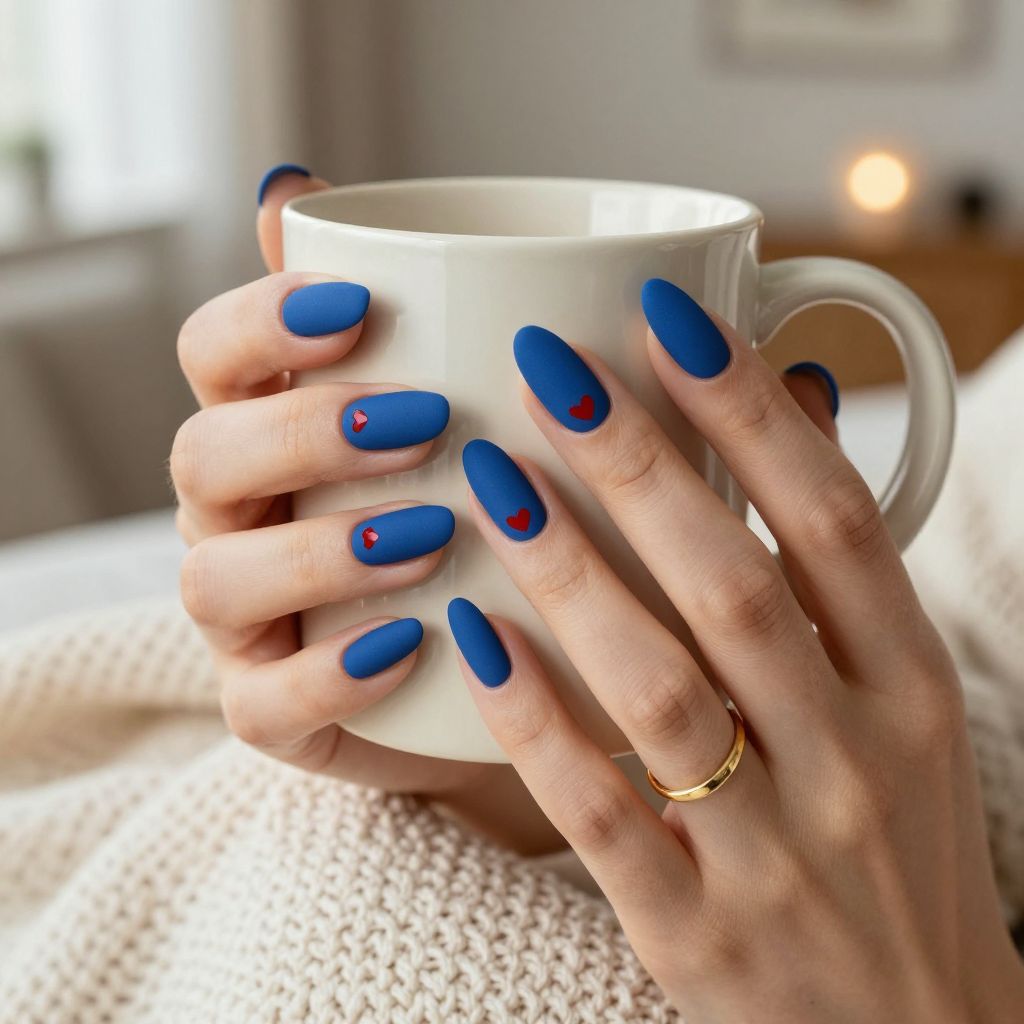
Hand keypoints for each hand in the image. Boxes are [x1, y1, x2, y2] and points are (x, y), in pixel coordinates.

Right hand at [170, 166, 563, 851]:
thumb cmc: (486, 518)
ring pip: (215, 580)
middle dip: (304, 432)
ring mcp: (245, 621)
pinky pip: (263, 703)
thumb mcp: (481, 415)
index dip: (260, 321)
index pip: (212, 355)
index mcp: (268, 430)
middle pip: (204, 456)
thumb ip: (428, 315)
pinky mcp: (270, 710)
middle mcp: (236, 518)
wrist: (508, 666)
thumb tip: (323, 189)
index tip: (358, 304)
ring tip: (429, 536)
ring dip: (320, 551)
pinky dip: (331, 674)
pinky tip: (413, 643)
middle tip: (423, 420)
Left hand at [450, 293, 1023, 1020]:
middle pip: (735, 584)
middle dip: (638, 466)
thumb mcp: (900, 703)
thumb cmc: (893, 840)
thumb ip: (841, 567)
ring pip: (659, 688)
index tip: (666, 316)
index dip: (748, 410)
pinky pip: (600, 814)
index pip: (834, 518)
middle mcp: (852, 759)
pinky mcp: (698, 933)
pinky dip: (535, 720)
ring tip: (491, 478)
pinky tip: (470, 634)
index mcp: (910, 687)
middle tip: (545, 368)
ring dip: (570, 573)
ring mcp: (776, 853)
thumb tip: (799, 398)